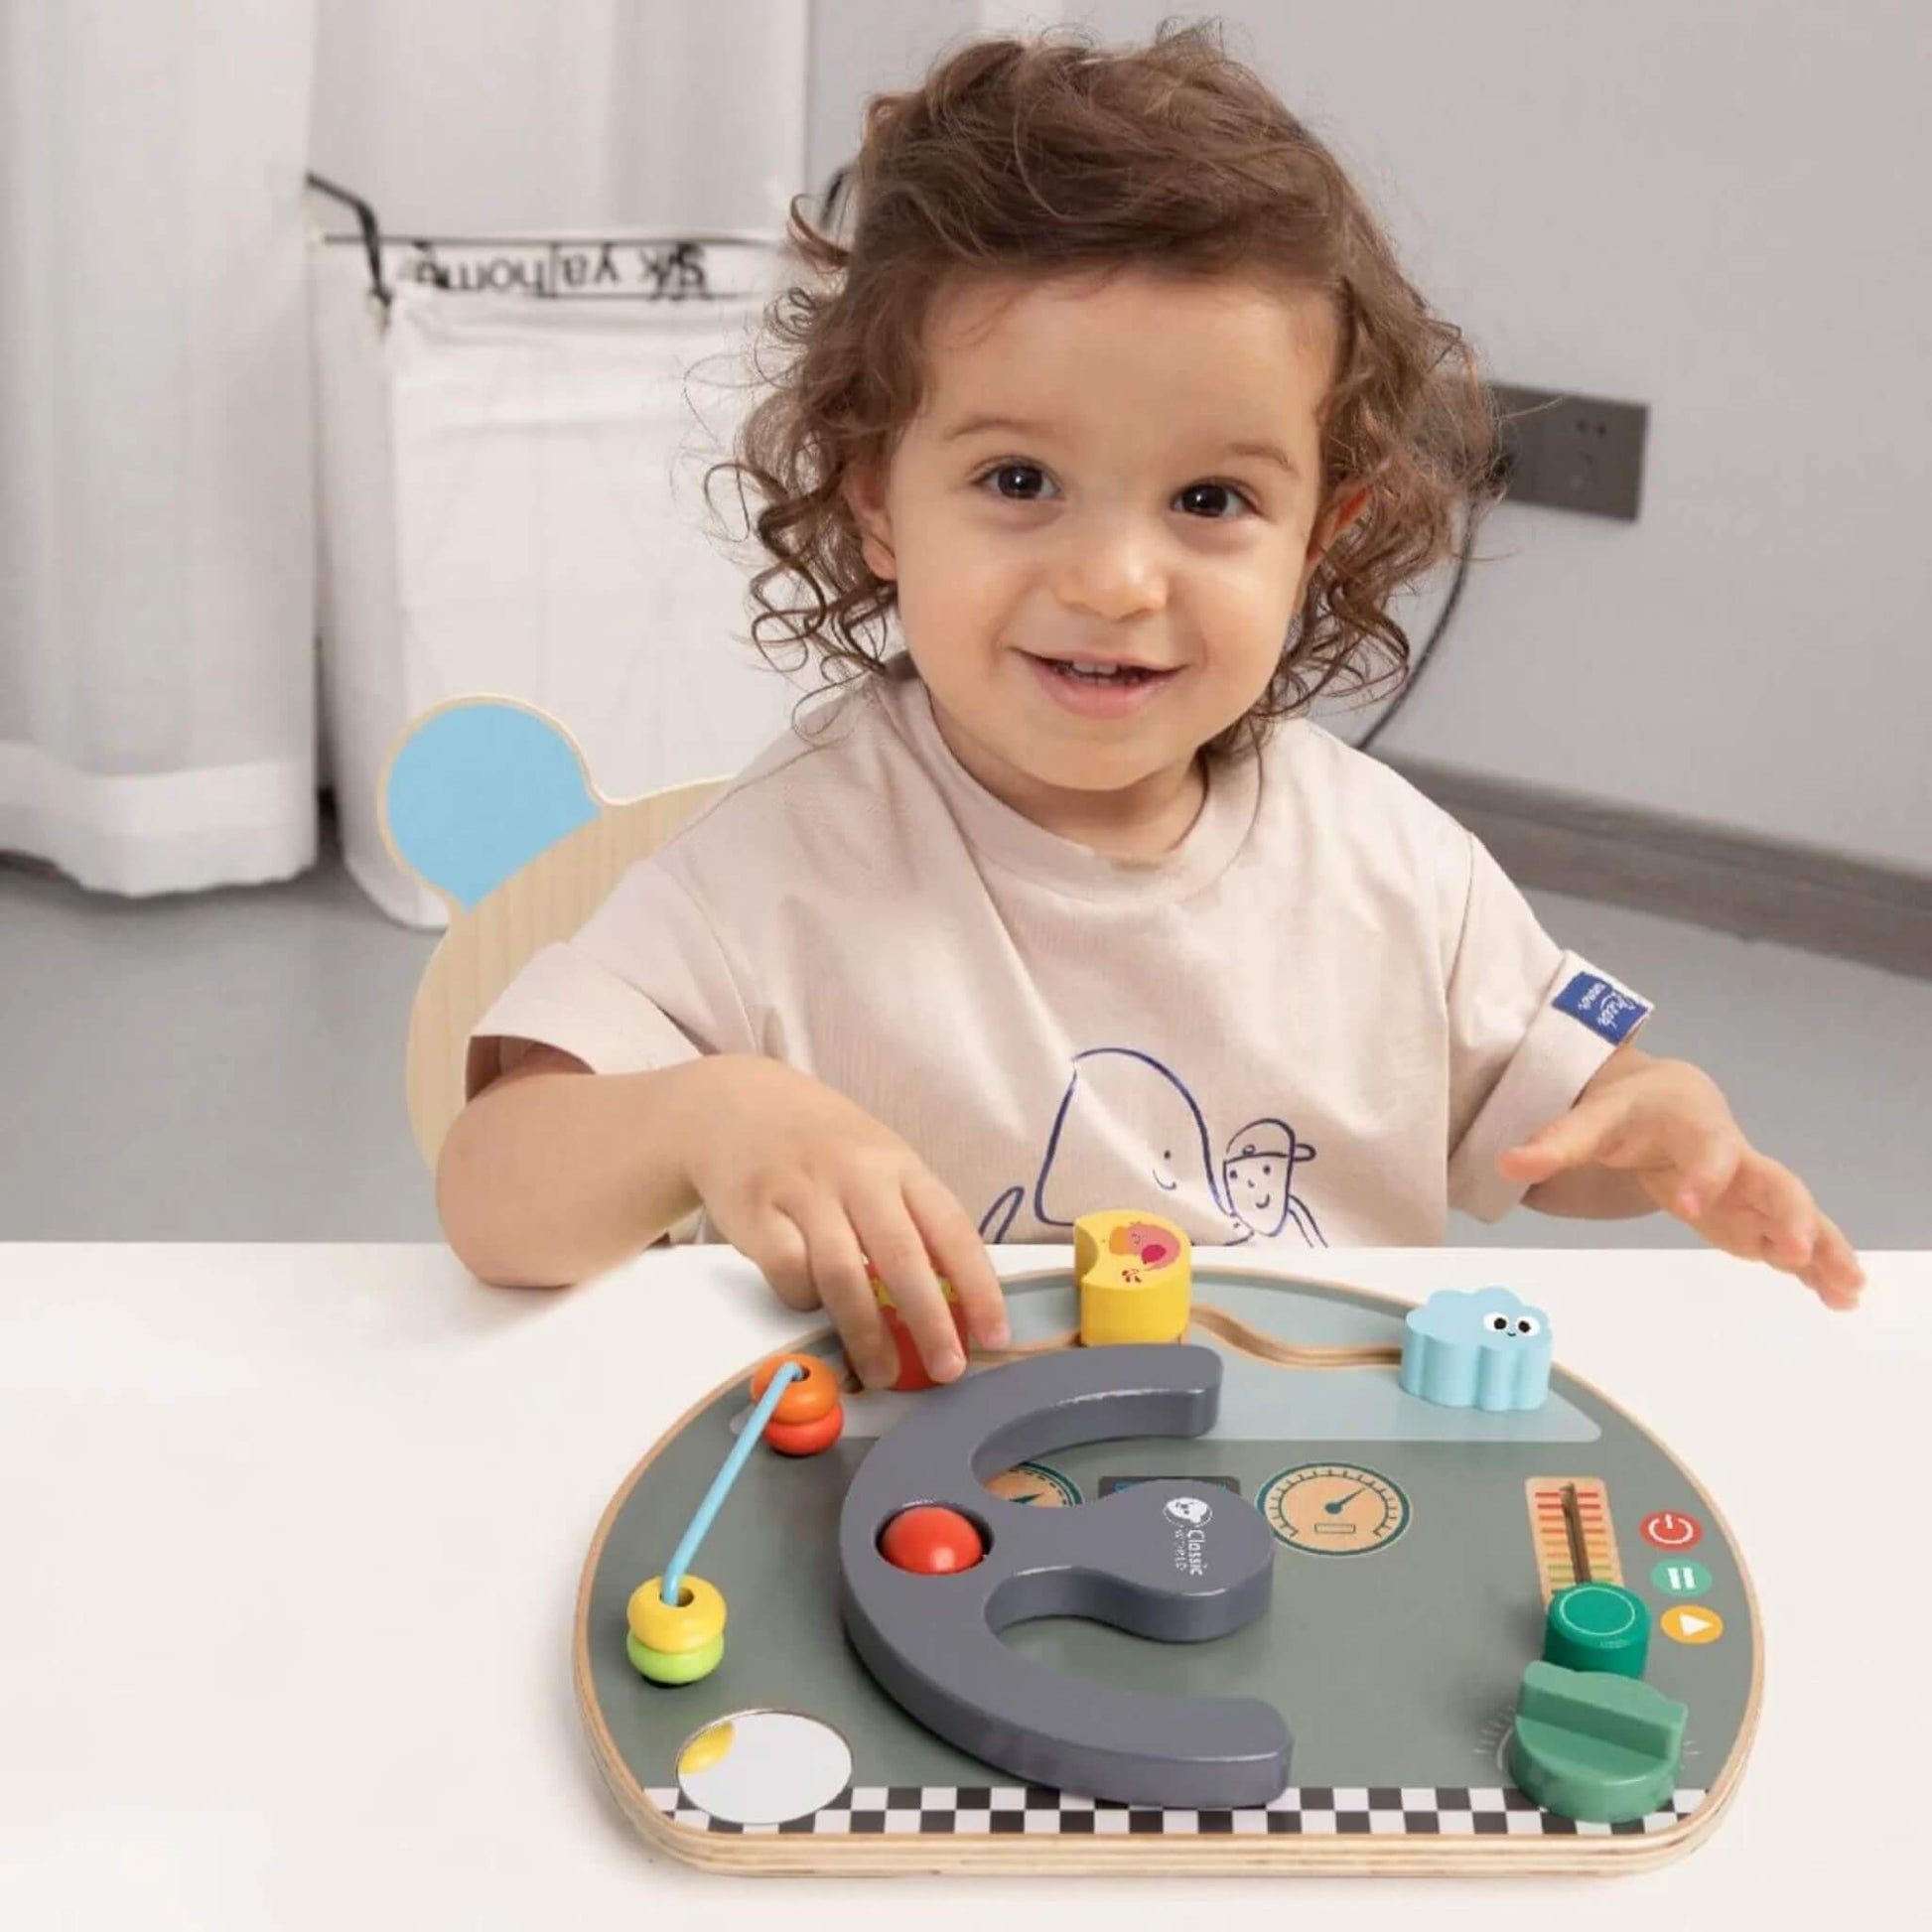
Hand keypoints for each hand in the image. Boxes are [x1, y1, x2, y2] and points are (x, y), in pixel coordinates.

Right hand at [680, 1056, 1008, 1385]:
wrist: (738, 1103)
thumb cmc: (824, 1146)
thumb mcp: (879, 1163)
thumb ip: (909, 1219)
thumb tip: (950, 1302)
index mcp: (900, 1166)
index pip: (952, 1230)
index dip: (979, 1287)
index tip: (996, 1336)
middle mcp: (857, 1175)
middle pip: (902, 1257)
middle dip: (930, 1321)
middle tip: (948, 1370)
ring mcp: (804, 1191)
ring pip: (843, 1274)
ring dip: (866, 1332)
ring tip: (881, 1374)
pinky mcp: (757, 1211)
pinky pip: (788, 1270)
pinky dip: (803, 1297)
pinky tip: (810, 1304)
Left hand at [1498, 1054, 1864, 1309]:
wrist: (1668, 1098)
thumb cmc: (1628, 1109)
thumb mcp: (1590, 1119)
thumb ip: (1554, 1143)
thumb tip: (1507, 1164)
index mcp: (1691, 1127)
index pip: (1703, 1148)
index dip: (1700, 1174)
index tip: (1685, 1205)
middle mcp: (1734, 1156)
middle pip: (1772, 1179)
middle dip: (1785, 1213)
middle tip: (1794, 1249)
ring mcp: (1752, 1186)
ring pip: (1796, 1211)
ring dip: (1821, 1244)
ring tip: (1845, 1285)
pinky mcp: (1757, 1214)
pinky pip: (1796, 1235)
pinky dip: (1819, 1262)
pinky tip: (1839, 1295)